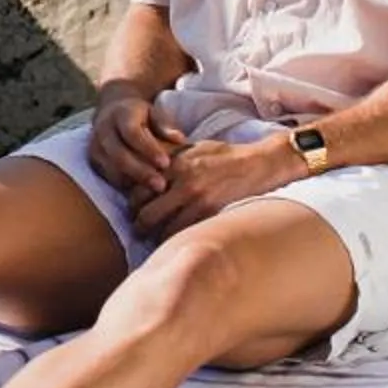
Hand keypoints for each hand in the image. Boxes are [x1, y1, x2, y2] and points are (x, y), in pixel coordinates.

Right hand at [87, 79, 177, 200]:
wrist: (111, 111)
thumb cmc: (140, 115)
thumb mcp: (154, 112)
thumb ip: (165, 125)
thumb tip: (179, 139)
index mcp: (120, 114)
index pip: (132, 133)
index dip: (149, 149)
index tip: (166, 163)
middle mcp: (103, 129)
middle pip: (118, 155)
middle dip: (140, 172)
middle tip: (161, 186)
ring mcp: (95, 146)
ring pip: (111, 169)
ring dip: (133, 183)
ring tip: (153, 193)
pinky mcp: (93, 161)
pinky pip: (108, 177)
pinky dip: (124, 186)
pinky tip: (141, 194)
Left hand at [130, 128, 301, 236]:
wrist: (255, 164)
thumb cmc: (222, 155)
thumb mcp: (192, 147)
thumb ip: (169, 158)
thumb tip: (145, 167)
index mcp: (174, 164)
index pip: (139, 189)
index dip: (132, 203)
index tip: (134, 208)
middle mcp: (182, 183)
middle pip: (147, 213)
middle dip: (139, 225)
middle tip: (139, 229)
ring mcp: (197, 200)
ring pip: (164, 228)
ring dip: (156, 236)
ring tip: (154, 238)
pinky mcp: (210, 213)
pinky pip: (185, 233)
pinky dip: (176, 239)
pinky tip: (175, 239)